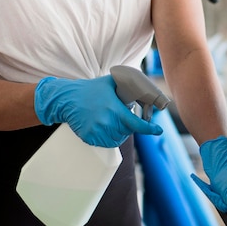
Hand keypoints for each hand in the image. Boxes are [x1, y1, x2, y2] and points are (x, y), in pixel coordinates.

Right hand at [34, 75, 162, 147]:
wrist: (68, 99)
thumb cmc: (90, 89)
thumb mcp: (110, 82)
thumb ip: (127, 83)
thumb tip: (144, 86)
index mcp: (114, 109)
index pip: (136, 123)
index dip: (149, 129)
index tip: (158, 131)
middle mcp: (106, 122)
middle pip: (127, 132)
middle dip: (128, 125)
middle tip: (121, 116)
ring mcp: (97, 132)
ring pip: (117, 139)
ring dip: (119, 132)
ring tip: (111, 120)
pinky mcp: (89, 138)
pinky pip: (105, 143)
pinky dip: (108, 137)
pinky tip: (103, 127)